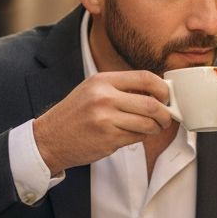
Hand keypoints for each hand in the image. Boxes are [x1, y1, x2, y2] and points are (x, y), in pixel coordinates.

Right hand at [32, 70, 172, 173]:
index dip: (163, 88)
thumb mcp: (93, 91)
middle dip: (165, 114)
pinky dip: (142, 137)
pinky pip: (137, 137)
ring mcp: (106, 119)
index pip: (145, 78)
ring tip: (153, 128)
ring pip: (148, 123)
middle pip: (152, 104)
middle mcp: (104, 98)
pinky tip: (134, 135)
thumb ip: (122, 89)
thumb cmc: (75, 115)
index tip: (167, 97)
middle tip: (166, 118)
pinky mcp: (109, 139)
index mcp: (102, 81)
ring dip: (156, 128)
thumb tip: (158, 92)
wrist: (49, 138)